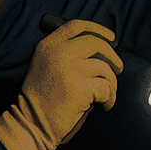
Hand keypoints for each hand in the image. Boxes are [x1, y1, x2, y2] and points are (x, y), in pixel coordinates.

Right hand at [0, 20, 123, 149]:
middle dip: (112, 56)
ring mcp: (68, 69)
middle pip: (96, 43)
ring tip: (106, 95)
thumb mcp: (45, 66)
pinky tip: (104, 106)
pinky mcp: (79, 88)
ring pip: (105, 68)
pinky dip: (110, 98)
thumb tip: (104, 49)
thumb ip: (66, 53)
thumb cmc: (42, 99)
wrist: (31, 123)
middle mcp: (58, 53)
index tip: (112, 37)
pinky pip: (106, 88)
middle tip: (118, 68)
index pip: (76, 26)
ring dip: (112, 83)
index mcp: (47, 46)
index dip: (97, 29)